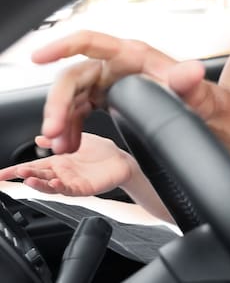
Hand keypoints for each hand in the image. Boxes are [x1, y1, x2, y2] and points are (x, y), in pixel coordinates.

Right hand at [0, 133, 135, 195]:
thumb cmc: (102, 152)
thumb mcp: (78, 141)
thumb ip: (58, 140)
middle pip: (38, 176)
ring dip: (39, 183)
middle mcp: (61, 173)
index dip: (15, 171)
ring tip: (29, 179)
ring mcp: (70, 182)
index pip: (32, 166)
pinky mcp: (82, 188)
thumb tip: (39, 137)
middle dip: (26, 175)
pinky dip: (59, 187)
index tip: (0, 175)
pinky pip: (68, 189)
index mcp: (58, 162)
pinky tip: (54, 182)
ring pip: (49, 185)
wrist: (122, 161)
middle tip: (16, 172)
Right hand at [32, 30, 209, 153]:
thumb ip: (190, 83)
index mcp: (132, 55)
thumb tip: (192, 71)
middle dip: (58, 103)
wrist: (205, 115)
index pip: (90, 42)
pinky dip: (71, 127)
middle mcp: (116, 65)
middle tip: (53, 130)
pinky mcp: (106, 98)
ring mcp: (109, 81)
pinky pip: (79, 110)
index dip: (62, 45)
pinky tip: (69, 144)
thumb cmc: (200, 98)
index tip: (37, 57)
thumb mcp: (196, 93)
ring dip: (61, 120)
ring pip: (72, 96)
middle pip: (73, 77)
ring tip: (59, 145)